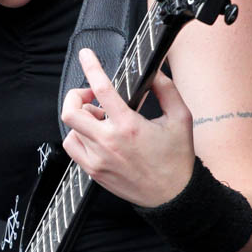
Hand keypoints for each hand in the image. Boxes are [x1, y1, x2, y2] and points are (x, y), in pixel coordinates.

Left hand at [60, 48, 195, 207]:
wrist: (174, 197)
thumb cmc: (177, 159)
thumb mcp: (181, 118)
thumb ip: (166, 89)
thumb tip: (153, 72)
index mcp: (129, 126)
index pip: (102, 89)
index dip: (91, 67)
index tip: (86, 55)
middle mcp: (109, 142)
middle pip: (71, 111)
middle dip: (77, 95)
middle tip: (91, 95)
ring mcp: (98, 159)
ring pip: (70, 129)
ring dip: (81, 118)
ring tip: (100, 120)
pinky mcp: (94, 172)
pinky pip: (73, 148)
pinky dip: (78, 136)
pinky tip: (95, 136)